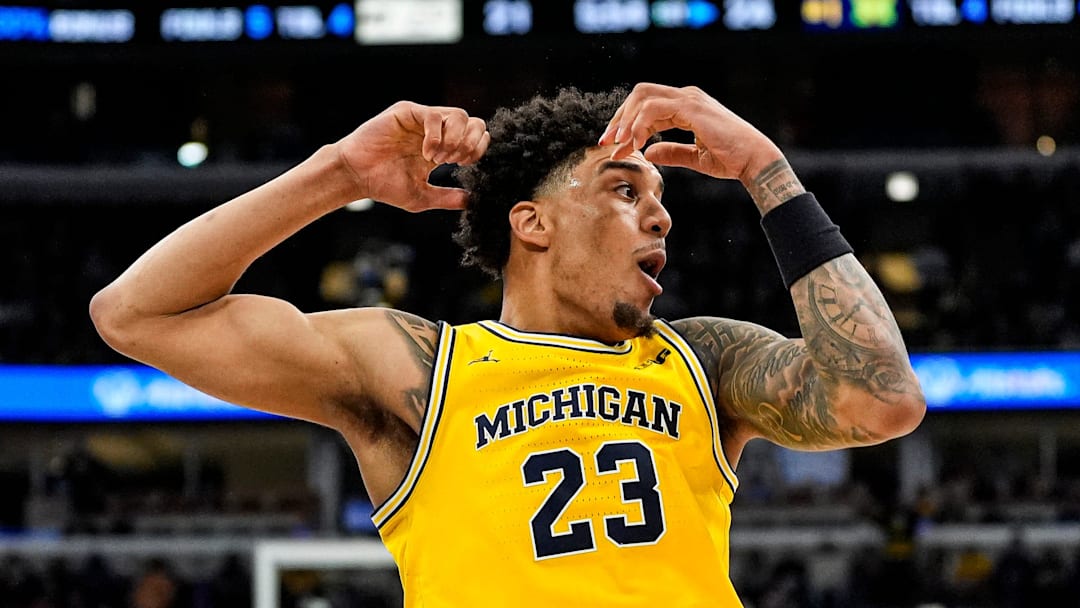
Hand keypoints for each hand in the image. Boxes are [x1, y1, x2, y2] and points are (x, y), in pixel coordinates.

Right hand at [335, 101, 489, 211]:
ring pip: (459, 115)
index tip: (463, 165)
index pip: (475, 136)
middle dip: (470, 143)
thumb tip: (471, 201)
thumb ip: (447, 197)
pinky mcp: (408, 112)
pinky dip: (436, 137)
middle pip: (473, 122)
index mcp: (442, 146)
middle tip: (453, 161)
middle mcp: (435, 130)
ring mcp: (422, 119)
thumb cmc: (384, 185)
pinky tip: (426, 153)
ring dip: (455, 140)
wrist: (356, 177)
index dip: (477, 149)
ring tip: (439, 159)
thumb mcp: (422, 196)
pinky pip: (434, 116)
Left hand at [597, 83, 783, 185]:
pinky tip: (635, 144)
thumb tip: (649, 152)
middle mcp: (686, 97)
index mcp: (686, 106)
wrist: (754, 161)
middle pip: (640, 95)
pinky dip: (639, 125)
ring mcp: (689, 99)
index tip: (614, 147)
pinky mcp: (691, 107)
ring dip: (625, 121)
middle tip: (606, 142)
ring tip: (618, 145)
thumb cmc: (731, 159)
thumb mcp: (694, 157)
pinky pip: (654, 108)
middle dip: (619, 117)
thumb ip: (671, 152)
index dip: (626, 125)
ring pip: (643, 98)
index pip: (647, 106)